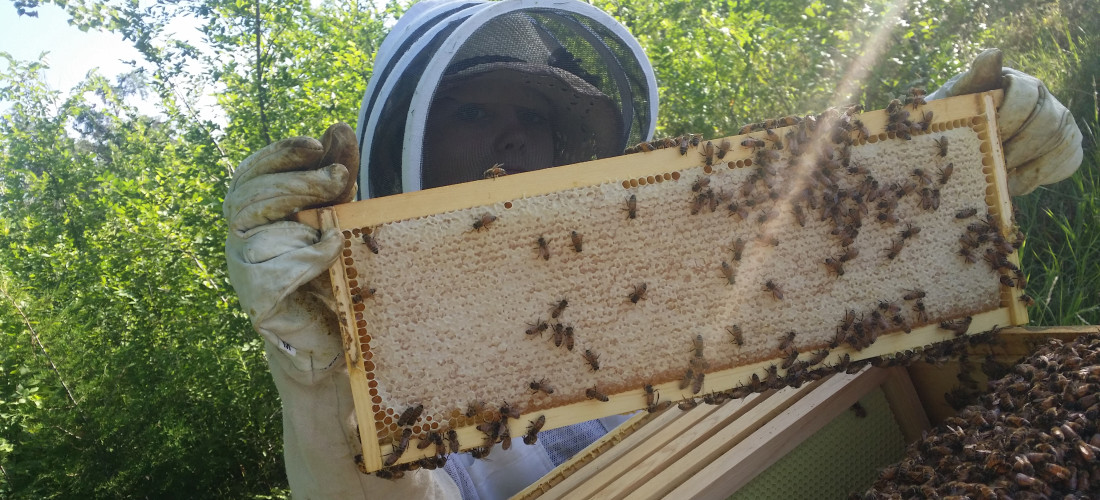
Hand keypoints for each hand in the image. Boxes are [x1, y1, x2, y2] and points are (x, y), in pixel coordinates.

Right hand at [223, 123, 358, 376]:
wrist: (334, 333)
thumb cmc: (332, 269)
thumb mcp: (340, 213)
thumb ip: (336, 174)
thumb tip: (337, 128)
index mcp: (254, 213)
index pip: (249, 174)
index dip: (278, 155)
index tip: (316, 145)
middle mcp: (240, 239)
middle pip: (247, 197)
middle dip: (296, 181)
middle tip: (339, 178)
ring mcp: (243, 271)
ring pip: (254, 229)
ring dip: (299, 212)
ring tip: (338, 210)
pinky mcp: (258, 301)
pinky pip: (277, 271)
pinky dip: (311, 257)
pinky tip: (335, 251)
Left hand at [927, 48, 1082, 194]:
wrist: (965, 136)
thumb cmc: (959, 114)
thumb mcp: (958, 96)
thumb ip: (973, 78)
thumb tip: (993, 53)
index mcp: (1021, 83)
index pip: (1026, 96)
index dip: (1008, 118)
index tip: (986, 137)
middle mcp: (1046, 100)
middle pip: (1048, 121)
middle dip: (1020, 146)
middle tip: (995, 164)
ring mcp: (1060, 122)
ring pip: (1060, 142)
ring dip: (1030, 165)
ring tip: (1002, 179)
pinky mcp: (1065, 144)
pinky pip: (1067, 160)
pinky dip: (1043, 175)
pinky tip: (1017, 184)